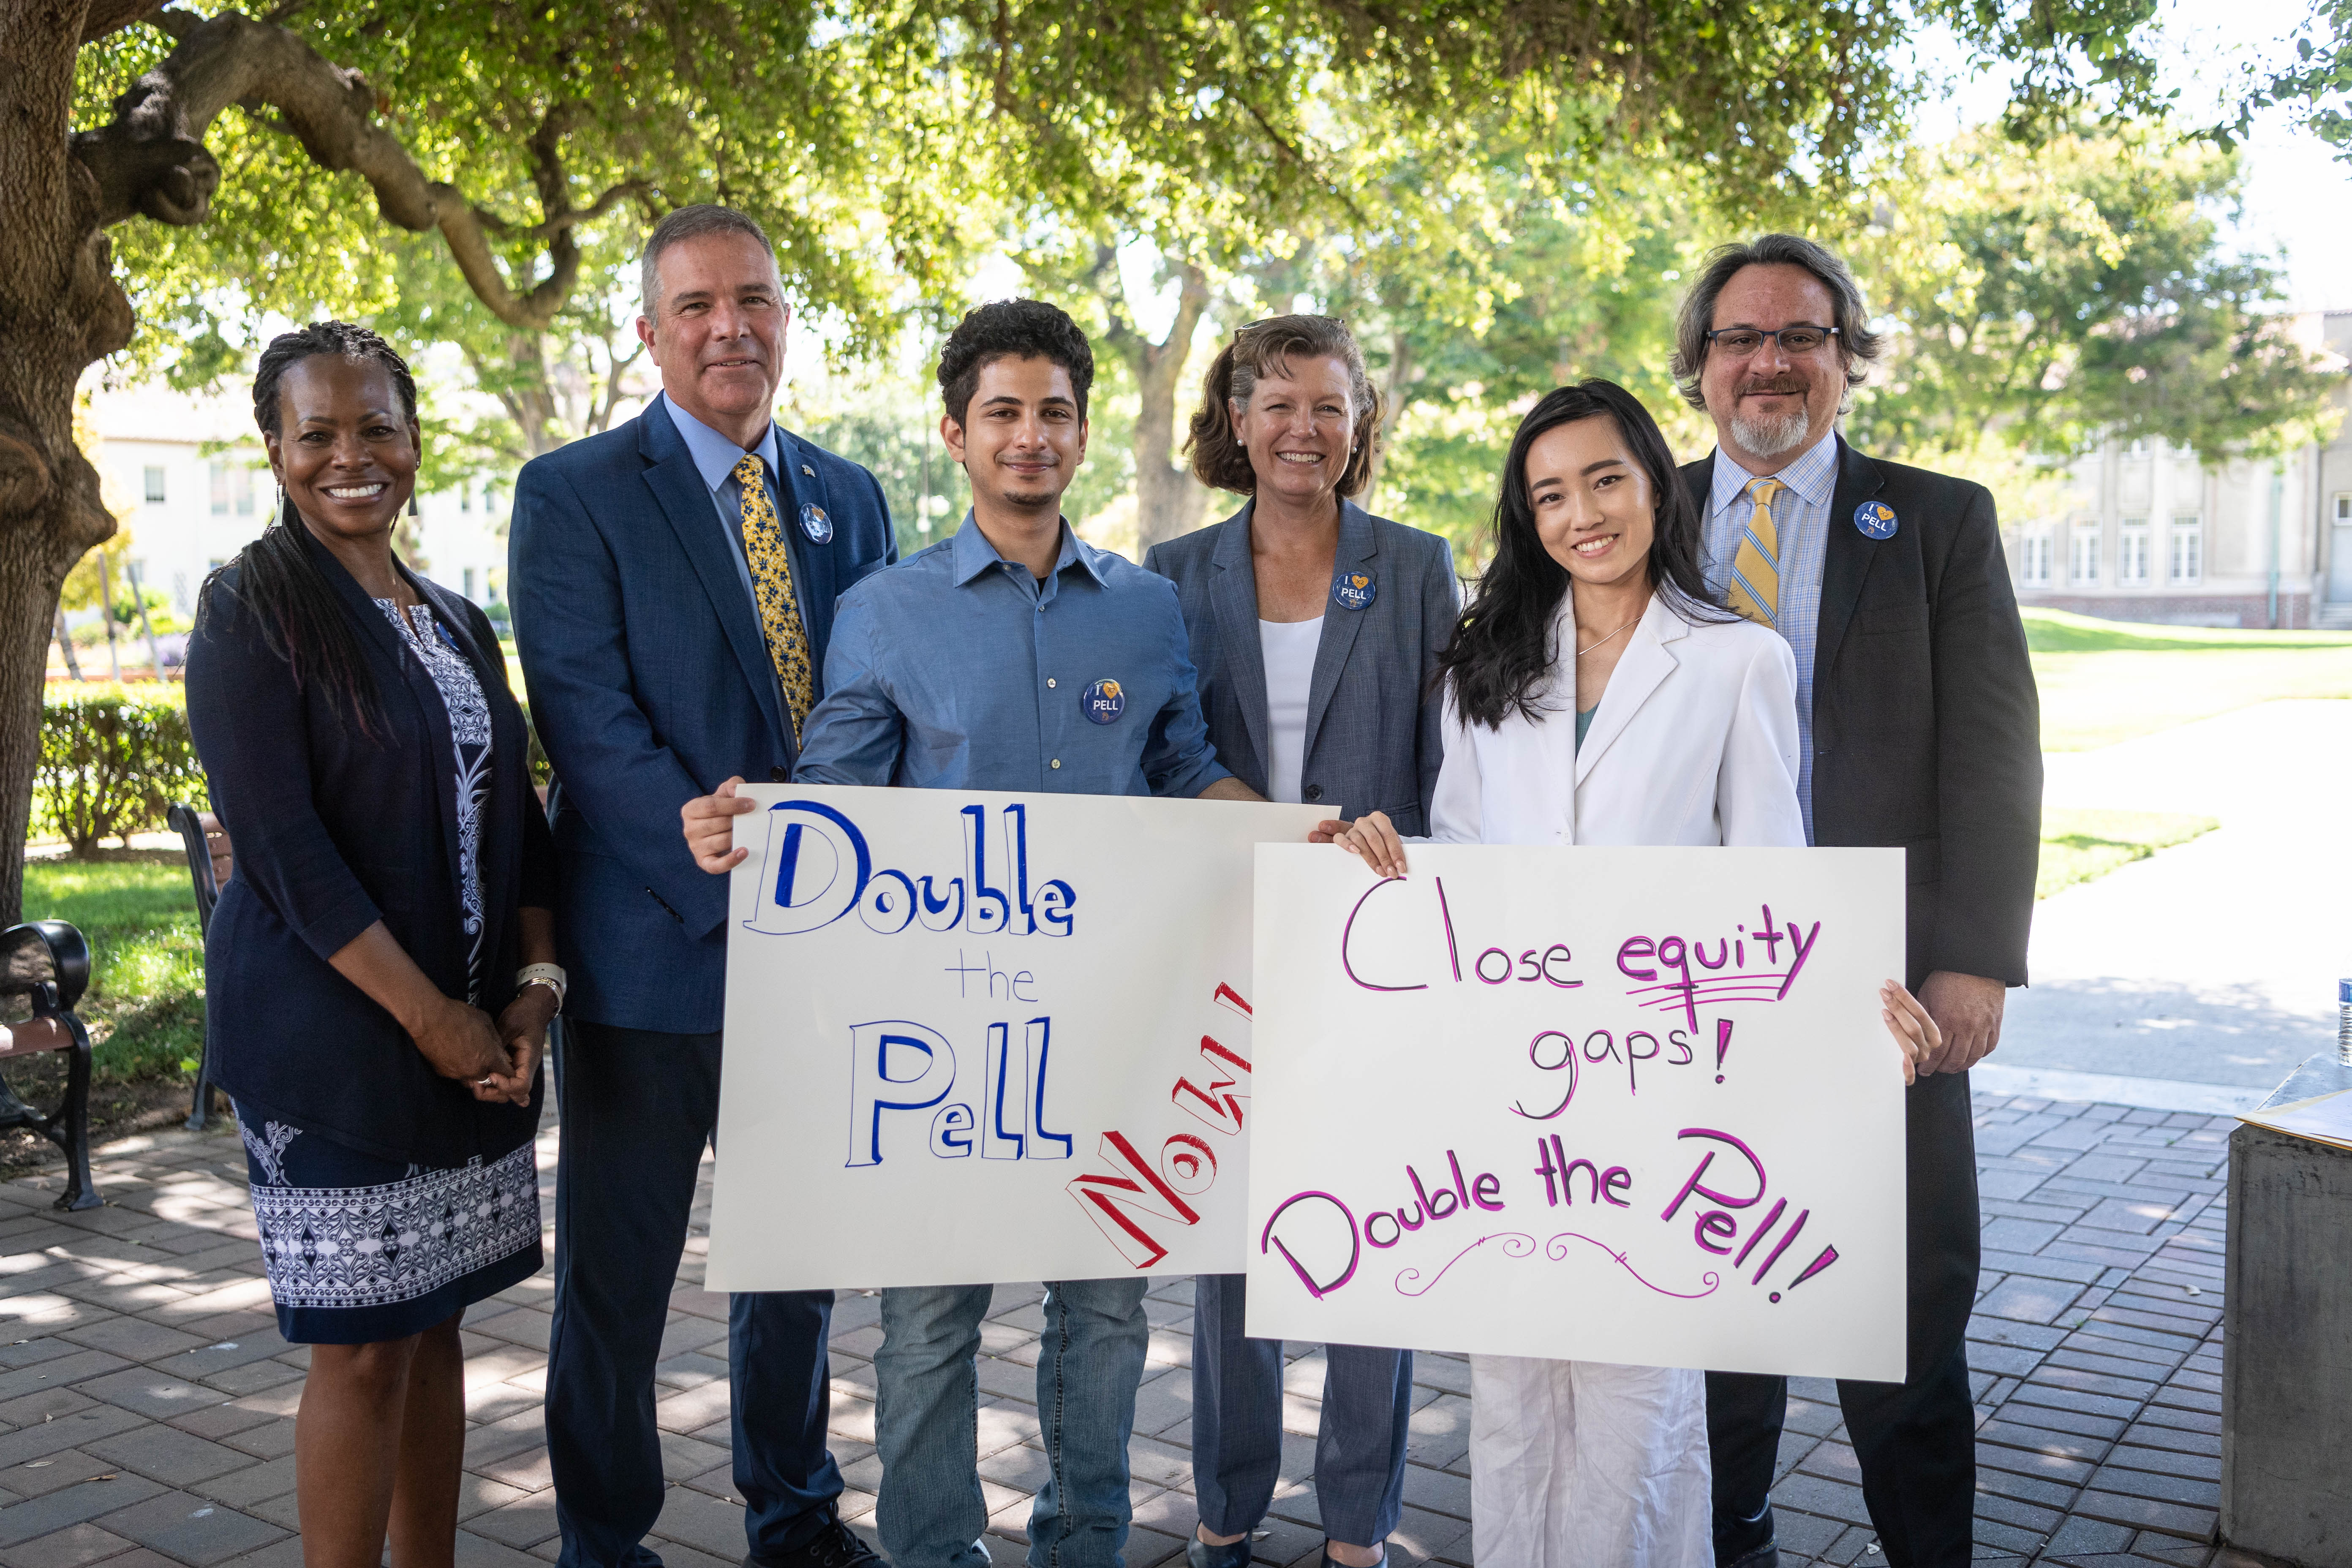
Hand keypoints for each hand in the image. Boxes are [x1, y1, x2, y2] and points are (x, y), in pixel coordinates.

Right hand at [410, 996, 507, 1084]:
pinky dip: (458, 1067)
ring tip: (468, 1054)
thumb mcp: (486, 1022)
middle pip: (488, 1078)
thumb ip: (495, 1040)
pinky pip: (456, 1074)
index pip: (507, 1074)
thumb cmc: (459, 1016)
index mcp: (488, 1058)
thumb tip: (499, 1051)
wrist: (429, 1020)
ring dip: (473, 1070)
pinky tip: (454, 1054)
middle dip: (489, 1071)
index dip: (507, 1068)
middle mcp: (474, 1071)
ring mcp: (457, 1074)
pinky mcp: (442, 1073)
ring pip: (471, 1078)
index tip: (503, 1062)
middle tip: (484, 1056)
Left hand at [479, 984, 556, 1105]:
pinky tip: (479, 1081)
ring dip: (491, 1091)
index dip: (505, 1085)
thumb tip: (486, 1060)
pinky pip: (504, 1080)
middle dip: (494, 1094)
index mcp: (529, 1058)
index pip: (521, 1085)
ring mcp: (519, 1066)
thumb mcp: (510, 1024)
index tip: (490, 1074)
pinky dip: (492, 1084)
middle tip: (475, 1085)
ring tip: (473, 1083)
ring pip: (508, 1090)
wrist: (534, 1006)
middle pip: (514, 1094)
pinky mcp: (512, 1063)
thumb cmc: (524, 1013)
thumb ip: (499, 1044)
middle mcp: (525, 1067)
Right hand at [684, 776, 756, 873]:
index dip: (733, 805)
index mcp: (690, 810)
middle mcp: (689, 829)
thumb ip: (732, 785)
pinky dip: (731, 860)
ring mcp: (695, 847)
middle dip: (736, 821)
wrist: (719, 828)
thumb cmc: (722, 809)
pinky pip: (716, 865)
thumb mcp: (725, 792)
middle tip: (752, 819)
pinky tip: (744, 852)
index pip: (710, 807)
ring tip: (748, 832)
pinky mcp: (704, 862)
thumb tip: (737, 790)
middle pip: (716, 824)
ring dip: (737, 836)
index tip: (752, 805)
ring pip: (719, 842)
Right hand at [1317, 810, 1407, 877]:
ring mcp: (1353, 828)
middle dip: (1385, 858)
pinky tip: (1356, 852)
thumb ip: (1395, 849)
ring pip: (1360, 841)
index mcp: (1379, 818)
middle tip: (1391, 872)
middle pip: (1374, 839)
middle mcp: (1365, 821)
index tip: (1401, 867)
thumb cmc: (1381, 840)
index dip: (1396, 852)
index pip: (1388, 835)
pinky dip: (1347, 845)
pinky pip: (1340, 839)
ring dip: (1371, 859)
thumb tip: (1401, 865)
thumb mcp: (1389, 841)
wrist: (1368, 837)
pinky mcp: (1343, 836)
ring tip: (1379, 871)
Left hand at [1879, 979, 1938, 1086]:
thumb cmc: (1914, 1032)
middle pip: (1915, 1028)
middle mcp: (1930, 1047)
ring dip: (1897, 1029)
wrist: (1923, 1059)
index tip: (1891, 984)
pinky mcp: (1910, 1073)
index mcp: (1935, 1033)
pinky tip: (1902, 1058)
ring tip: (1885, 1012)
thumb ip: (1911, 1011)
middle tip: (1884, 993)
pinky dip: (1906, 1069)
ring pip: (1910, 1046)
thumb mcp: (1917, 1019)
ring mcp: (1921, 1059)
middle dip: (1898, 1008)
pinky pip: (1910, 1076)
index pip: (1921, 1013)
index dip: (1905, 998)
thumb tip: (1895, 988)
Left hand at [1917, 970, 2005, 1073]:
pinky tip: (1970, 1057)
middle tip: (1936, 1071)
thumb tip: (1909, 1036)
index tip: (1923, 1069)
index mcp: (1946, 1020)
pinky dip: (1979, 1056)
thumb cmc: (1946, 979)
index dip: (1929, 1064)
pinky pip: (1989, 1048)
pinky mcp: (1995, 1024)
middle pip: (1955, 1059)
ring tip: (1951, 1068)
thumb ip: (1920, 1018)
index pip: (1936, 1052)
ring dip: (1961, 1066)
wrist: (1975, 966)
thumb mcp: (1926, 995)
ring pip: (1973, 1057)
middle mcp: (1966, 1027)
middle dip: (1943, 1069)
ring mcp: (1983, 1027)